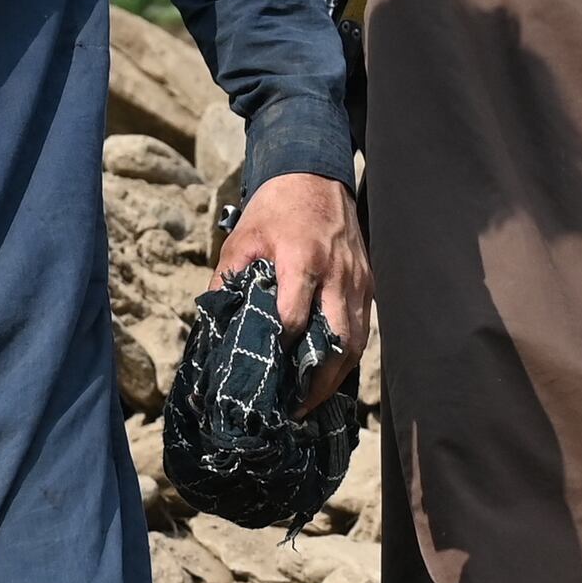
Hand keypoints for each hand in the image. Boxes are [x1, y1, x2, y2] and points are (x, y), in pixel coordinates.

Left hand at [215, 170, 369, 396]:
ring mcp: (359, 280)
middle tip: (295, 408)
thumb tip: (212, 325)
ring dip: (336, 375)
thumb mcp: (241, 240)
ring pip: (356, 340)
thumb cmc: (275, 208)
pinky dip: (347, 355)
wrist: (315, 174)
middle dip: (317, 380)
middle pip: (336, 340)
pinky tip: (328, 372)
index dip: (279, 349)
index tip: (263, 374)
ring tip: (311, 401)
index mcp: (303, 260)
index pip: (295, 318)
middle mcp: (337, 274)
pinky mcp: (368, 283)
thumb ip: (227, 282)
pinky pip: (362, 328)